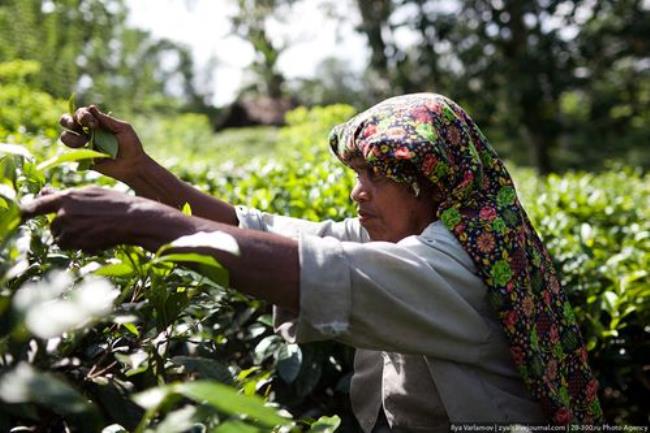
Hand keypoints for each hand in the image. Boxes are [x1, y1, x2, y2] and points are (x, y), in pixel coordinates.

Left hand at [21, 186, 194, 252]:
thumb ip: (65, 195)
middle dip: (64, 226)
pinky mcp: (78, 244)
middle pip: (52, 225)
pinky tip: (97, 237)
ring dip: (72, 236)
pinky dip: (80, 245)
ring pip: (60, 237)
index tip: (24, 215)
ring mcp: (70, 230)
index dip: (27, 212)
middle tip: (85, 222)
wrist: (134, 219)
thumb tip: (43, 194)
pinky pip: (70, 247)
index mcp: (66, 197)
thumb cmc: (115, 203)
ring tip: (93, 229)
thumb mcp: (90, 192)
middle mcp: (63, 214)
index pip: (34, 206)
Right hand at [59, 106, 148, 182]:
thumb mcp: (122, 129)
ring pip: (65, 138)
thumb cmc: (130, 144)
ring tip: (86, 143)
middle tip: (78, 126)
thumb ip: (106, 120)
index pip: (79, 113)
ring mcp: (83, 146)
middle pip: (66, 122)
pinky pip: (72, 156)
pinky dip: (78, 155)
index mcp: (94, 123)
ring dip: (73, 139)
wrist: (134, 165)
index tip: (94, 123)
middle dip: (68, 121)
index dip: (82, 115)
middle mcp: (85, 133)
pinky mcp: (83, 160)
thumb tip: (91, 107)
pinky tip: (92, 156)